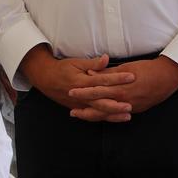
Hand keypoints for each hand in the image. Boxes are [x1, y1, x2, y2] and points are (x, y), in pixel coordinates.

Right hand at [19, 45, 135, 118]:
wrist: (45, 79)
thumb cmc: (62, 68)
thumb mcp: (76, 62)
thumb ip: (92, 63)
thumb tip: (106, 58)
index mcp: (81, 81)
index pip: (102, 80)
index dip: (117, 78)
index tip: (131, 77)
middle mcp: (80, 95)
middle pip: (100, 101)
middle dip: (115, 104)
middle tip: (130, 105)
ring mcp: (79, 104)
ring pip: (97, 111)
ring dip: (112, 115)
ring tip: (127, 116)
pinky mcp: (78, 108)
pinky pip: (92, 116)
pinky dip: (104, 118)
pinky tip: (116, 119)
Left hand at [64, 57, 177, 121]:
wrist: (169, 76)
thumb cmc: (148, 69)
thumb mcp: (127, 68)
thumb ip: (108, 72)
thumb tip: (92, 73)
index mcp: (121, 89)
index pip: (97, 92)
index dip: (83, 93)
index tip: (71, 93)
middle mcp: (124, 101)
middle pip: (100, 108)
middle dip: (85, 110)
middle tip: (72, 113)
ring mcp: (131, 107)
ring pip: (108, 115)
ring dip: (94, 116)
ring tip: (83, 116)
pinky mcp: (137, 109)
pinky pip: (118, 115)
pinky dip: (108, 116)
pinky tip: (102, 116)